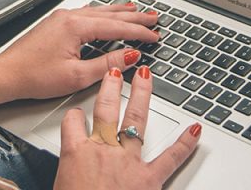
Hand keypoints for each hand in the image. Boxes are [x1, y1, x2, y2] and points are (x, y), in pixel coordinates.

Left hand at [0, 2, 159, 99]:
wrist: (7, 74)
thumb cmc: (35, 76)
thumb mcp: (77, 76)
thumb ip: (107, 65)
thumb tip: (129, 57)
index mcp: (76, 26)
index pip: (117, 27)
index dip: (139, 32)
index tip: (155, 35)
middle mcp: (70, 16)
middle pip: (110, 14)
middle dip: (135, 17)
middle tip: (154, 18)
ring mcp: (62, 18)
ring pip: (98, 11)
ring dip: (119, 12)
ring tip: (136, 10)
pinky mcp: (56, 24)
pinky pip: (87, 13)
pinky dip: (103, 14)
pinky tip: (105, 13)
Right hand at [54, 65, 200, 189]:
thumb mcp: (59, 188)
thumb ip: (63, 177)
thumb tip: (55, 184)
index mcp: (75, 155)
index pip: (71, 123)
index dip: (73, 116)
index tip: (76, 114)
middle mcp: (102, 152)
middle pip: (105, 110)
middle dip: (110, 88)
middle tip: (114, 72)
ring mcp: (127, 162)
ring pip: (135, 120)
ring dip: (142, 96)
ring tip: (146, 77)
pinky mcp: (149, 179)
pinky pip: (170, 158)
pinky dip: (185, 144)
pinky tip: (195, 130)